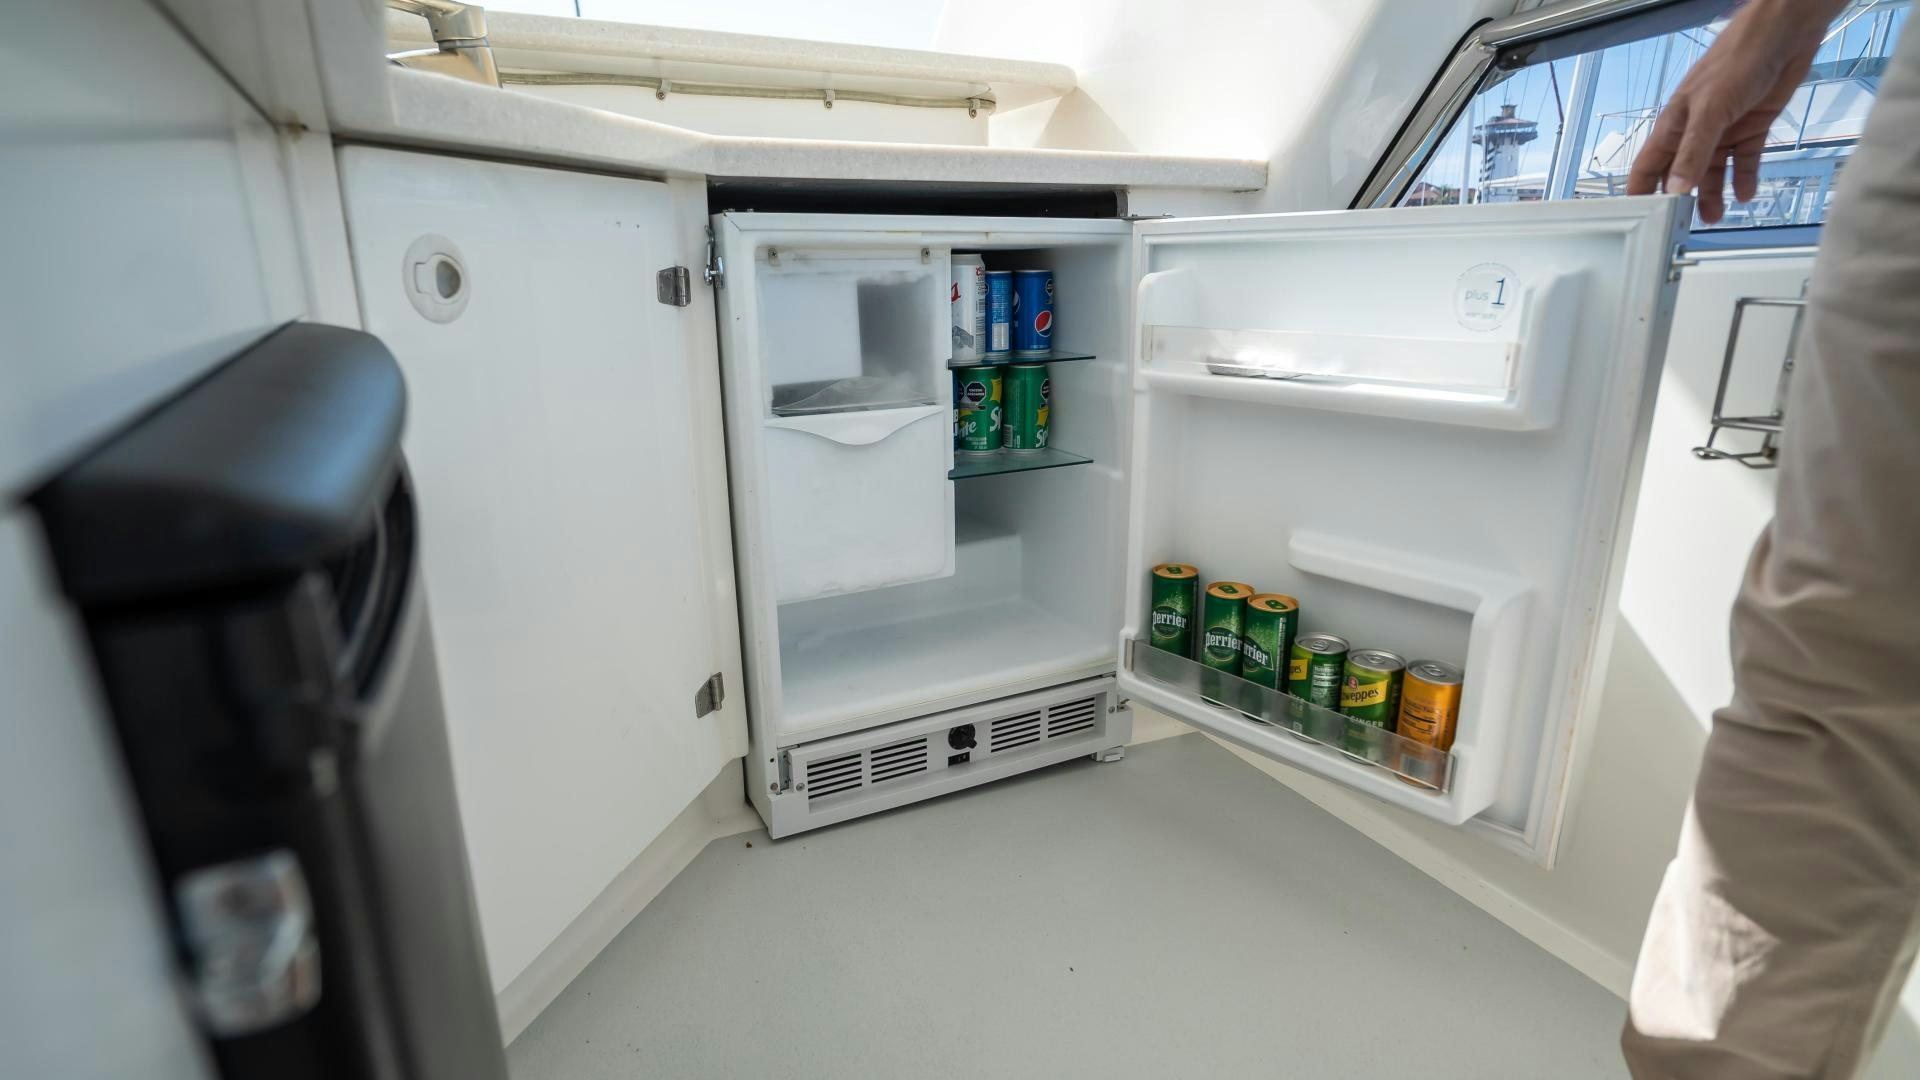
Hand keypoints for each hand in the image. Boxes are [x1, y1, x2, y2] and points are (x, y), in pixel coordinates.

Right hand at [1627, 0, 1843, 222]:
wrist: (1783, 37)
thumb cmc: (1737, 60)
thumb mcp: (1709, 110)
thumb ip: (1693, 153)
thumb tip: (1676, 190)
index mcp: (1674, 125)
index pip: (1647, 167)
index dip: (1639, 193)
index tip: (1637, 219)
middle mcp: (1695, 132)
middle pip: (1680, 175)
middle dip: (1679, 201)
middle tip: (1679, 228)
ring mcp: (1723, 131)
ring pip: (1712, 173)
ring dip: (1712, 196)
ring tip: (1714, 218)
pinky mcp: (1751, 129)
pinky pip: (1744, 162)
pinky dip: (1744, 180)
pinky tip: (1745, 195)